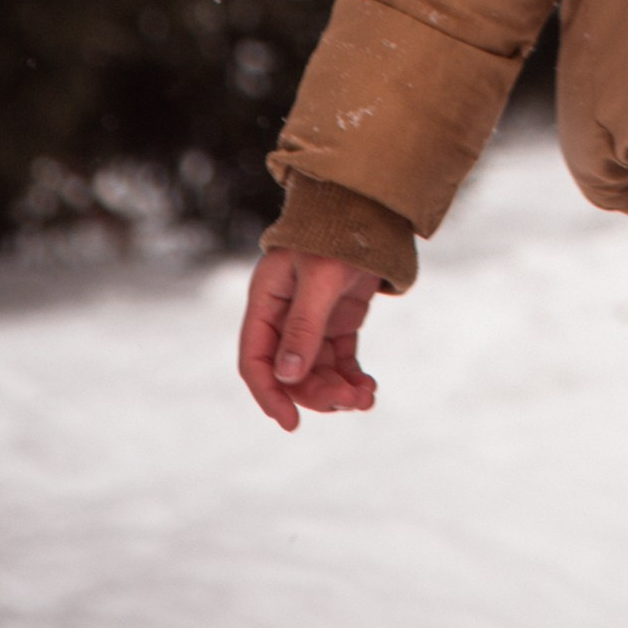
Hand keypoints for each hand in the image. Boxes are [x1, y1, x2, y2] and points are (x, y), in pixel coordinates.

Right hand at [237, 246, 383, 431]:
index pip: (256, 359)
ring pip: (317, 370)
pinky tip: (368, 389)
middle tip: (349, 401)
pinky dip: (351, 377)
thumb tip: (287, 376)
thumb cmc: (337, 232)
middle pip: (291, 372)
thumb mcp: (319, 279)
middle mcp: (285, 315)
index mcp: (266, 301)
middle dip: (317, 392)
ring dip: (338, 389)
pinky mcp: (338, 321)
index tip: (290, 421)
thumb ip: (303, 327)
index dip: (269, 393)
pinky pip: (339, 360)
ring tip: (365, 397)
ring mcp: (312, 319)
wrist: (372, 206)